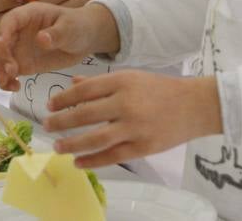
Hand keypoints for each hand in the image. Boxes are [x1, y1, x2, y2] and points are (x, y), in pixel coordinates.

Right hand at [0, 2, 117, 90]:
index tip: (2, 45)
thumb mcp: (70, 27)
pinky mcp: (21, 63)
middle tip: (10, 71)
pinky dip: (4, 81)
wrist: (84, 40)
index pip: (9, 20)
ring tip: (5, 82)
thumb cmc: (77, 26)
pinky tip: (14, 87)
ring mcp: (17, 48)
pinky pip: (5, 72)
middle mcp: (17, 31)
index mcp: (28, 15)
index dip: (2, 32)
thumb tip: (40, 38)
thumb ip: (56, 33)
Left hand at [43, 72, 221, 167]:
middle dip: (61, 122)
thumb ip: (100, 83)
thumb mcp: (131, 78)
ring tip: (58, 146)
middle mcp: (126, 103)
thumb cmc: (160, 89)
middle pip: (85, 115)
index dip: (63, 99)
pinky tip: (78, 162)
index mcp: (123, 82)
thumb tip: (72, 85)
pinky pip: (111, 156)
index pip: (84, 91)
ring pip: (95, 139)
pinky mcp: (142, 147)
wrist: (194, 106)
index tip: (49, 105)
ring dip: (72, 144)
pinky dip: (92, 161)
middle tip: (47, 126)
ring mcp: (134, 127)